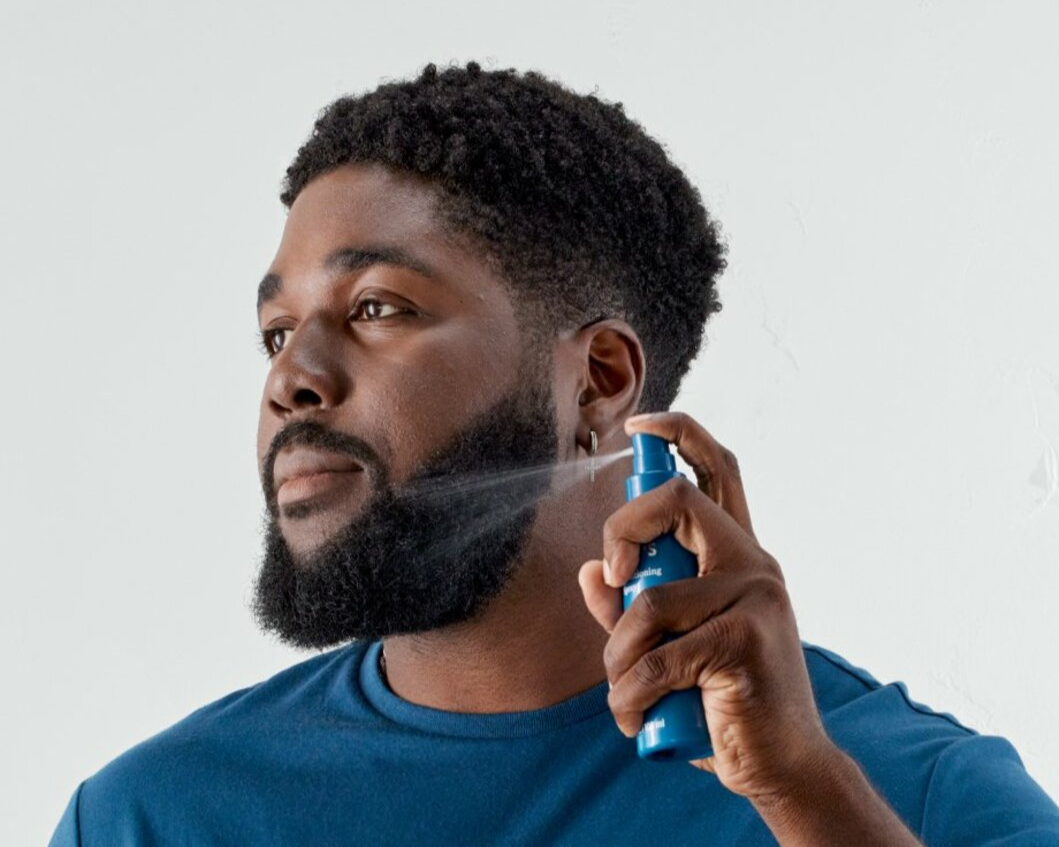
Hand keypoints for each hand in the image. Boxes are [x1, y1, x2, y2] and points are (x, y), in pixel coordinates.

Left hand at [578, 411, 837, 801]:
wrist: (781, 767)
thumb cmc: (720, 701)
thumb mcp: (665, 647)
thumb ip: (629, 607)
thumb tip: (591, 571)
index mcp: (737, 554)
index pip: (718, 467)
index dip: (679, 432)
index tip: (637, 427)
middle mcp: (753, 562)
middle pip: (676, 499)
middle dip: (621, 531)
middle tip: (615, 583)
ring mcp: (756, 597)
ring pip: (651, 597)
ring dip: (618, 654)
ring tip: (625, 692)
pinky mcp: (747, 639)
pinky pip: (658, 656)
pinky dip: (629, 693)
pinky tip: (635, 717)